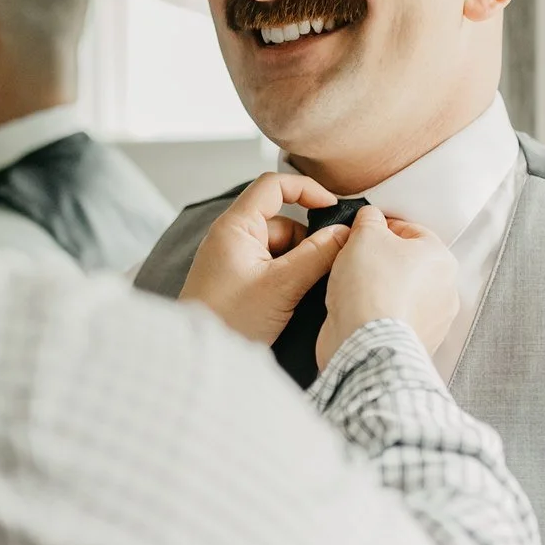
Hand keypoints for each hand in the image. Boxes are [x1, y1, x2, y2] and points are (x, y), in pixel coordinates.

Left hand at [180, 174, 352, 345]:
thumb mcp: (282, 285)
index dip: (307, 190)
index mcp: (235, 226)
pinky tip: (295, 298)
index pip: (274, 185)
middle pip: (282, 221)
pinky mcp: (237, 279)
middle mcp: (231, 237)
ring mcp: (233, 259)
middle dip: (307, 241)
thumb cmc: (229, 320)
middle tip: (328, 264)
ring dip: (299, 262)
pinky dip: (288, 276)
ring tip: (306, 290)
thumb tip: (345, 233)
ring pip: (280, 247)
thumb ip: (317, 255)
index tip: (333, 207)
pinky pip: (271, 266)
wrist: (200, 358)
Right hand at [317, 208, 459, 367]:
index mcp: (441, 258)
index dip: (380, 229)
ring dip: (381, 290)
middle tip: (353, 262)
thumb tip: (370, 219)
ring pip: (402, 294)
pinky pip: (397, 321)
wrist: (368, 344)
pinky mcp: (418, 345)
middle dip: (381, 261)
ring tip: (354, 292)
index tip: (359, 236)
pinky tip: (361, 315)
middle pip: (408, 264)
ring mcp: (435, 321)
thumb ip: (370, 220)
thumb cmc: (371, 287)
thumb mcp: (365, 234)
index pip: (410, 231)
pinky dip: (381, 317)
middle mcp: (446, 290)